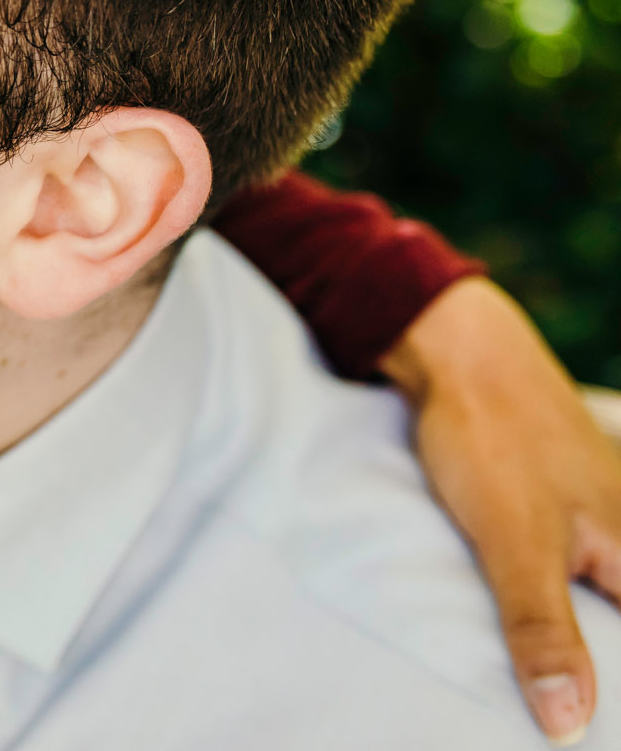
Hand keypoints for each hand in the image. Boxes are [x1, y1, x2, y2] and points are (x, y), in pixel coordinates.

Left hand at [383, 277, 620, 746]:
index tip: (589, 728)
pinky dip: (576, 605)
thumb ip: (543, 631)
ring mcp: (614, 519)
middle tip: (561, 715)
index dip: (619, 697)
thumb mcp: (514, 545)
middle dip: (599, 665)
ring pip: (610, 599)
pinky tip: (557, 629)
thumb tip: (570, 724)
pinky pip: (594, 569)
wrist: (462, 354)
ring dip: (589, 639)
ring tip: (557, 696)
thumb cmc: (494, 441)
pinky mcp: (578, 507)